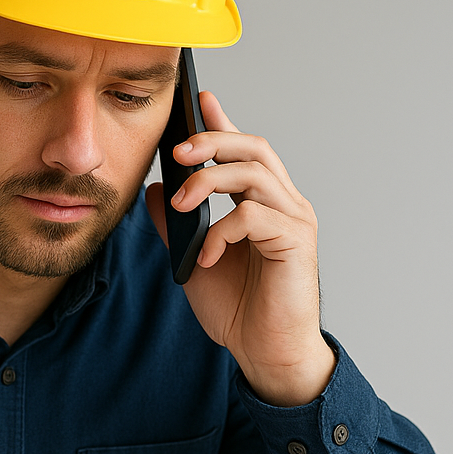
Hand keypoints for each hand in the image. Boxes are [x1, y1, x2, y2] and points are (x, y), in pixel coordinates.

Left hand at [145, 90, 334, 406]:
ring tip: (182, 202)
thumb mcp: (193, 260)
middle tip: (178, 150)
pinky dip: (223, 229)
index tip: (200, 100)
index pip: (244, 151)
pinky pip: (255, 216)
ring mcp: (294, 221)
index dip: (223, 123)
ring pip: (256, 172)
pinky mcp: (297, 243)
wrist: (265, 353)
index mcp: (261, 204)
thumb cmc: (238, 308)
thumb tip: (155, 190)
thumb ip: (177, 225)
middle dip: (213, 140)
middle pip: (255, 147)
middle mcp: (284, 205)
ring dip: (211, 180)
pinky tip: (206, 255)